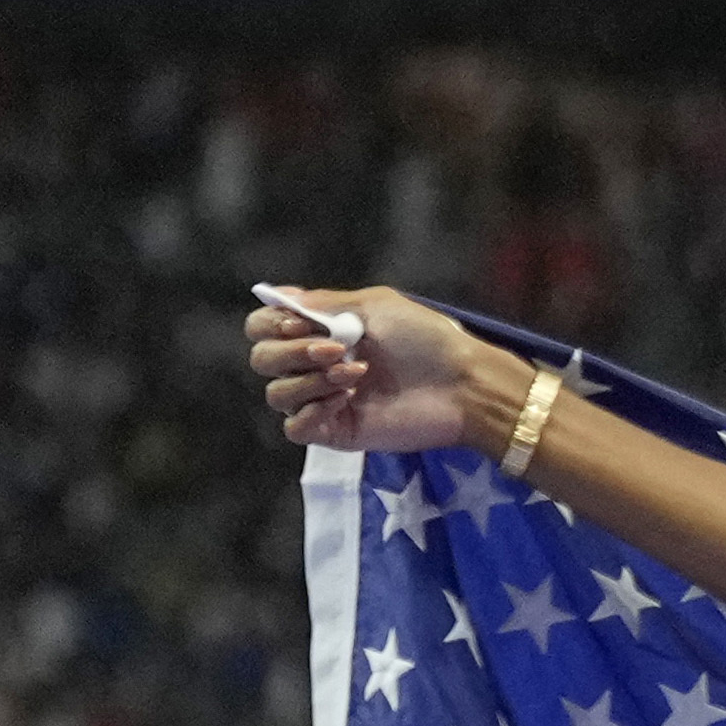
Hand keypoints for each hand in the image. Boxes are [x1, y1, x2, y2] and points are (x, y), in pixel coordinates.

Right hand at [246, 284, 495, 455]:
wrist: (464, 384)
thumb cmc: (427, 339)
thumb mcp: (375, 305)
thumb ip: (323, 302)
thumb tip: (279, 296)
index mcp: (319, 331)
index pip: (262, 327)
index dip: (271, 324)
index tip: (300, 324)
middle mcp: (316, 365)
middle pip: (262, 359)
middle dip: (291, 351)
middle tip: (335, 350)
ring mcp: (325, 399)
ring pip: (276, 394)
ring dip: (308, 380)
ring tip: (355, 375)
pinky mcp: (337, 430)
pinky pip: (295, 428)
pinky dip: (309, 412)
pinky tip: (343, 401)